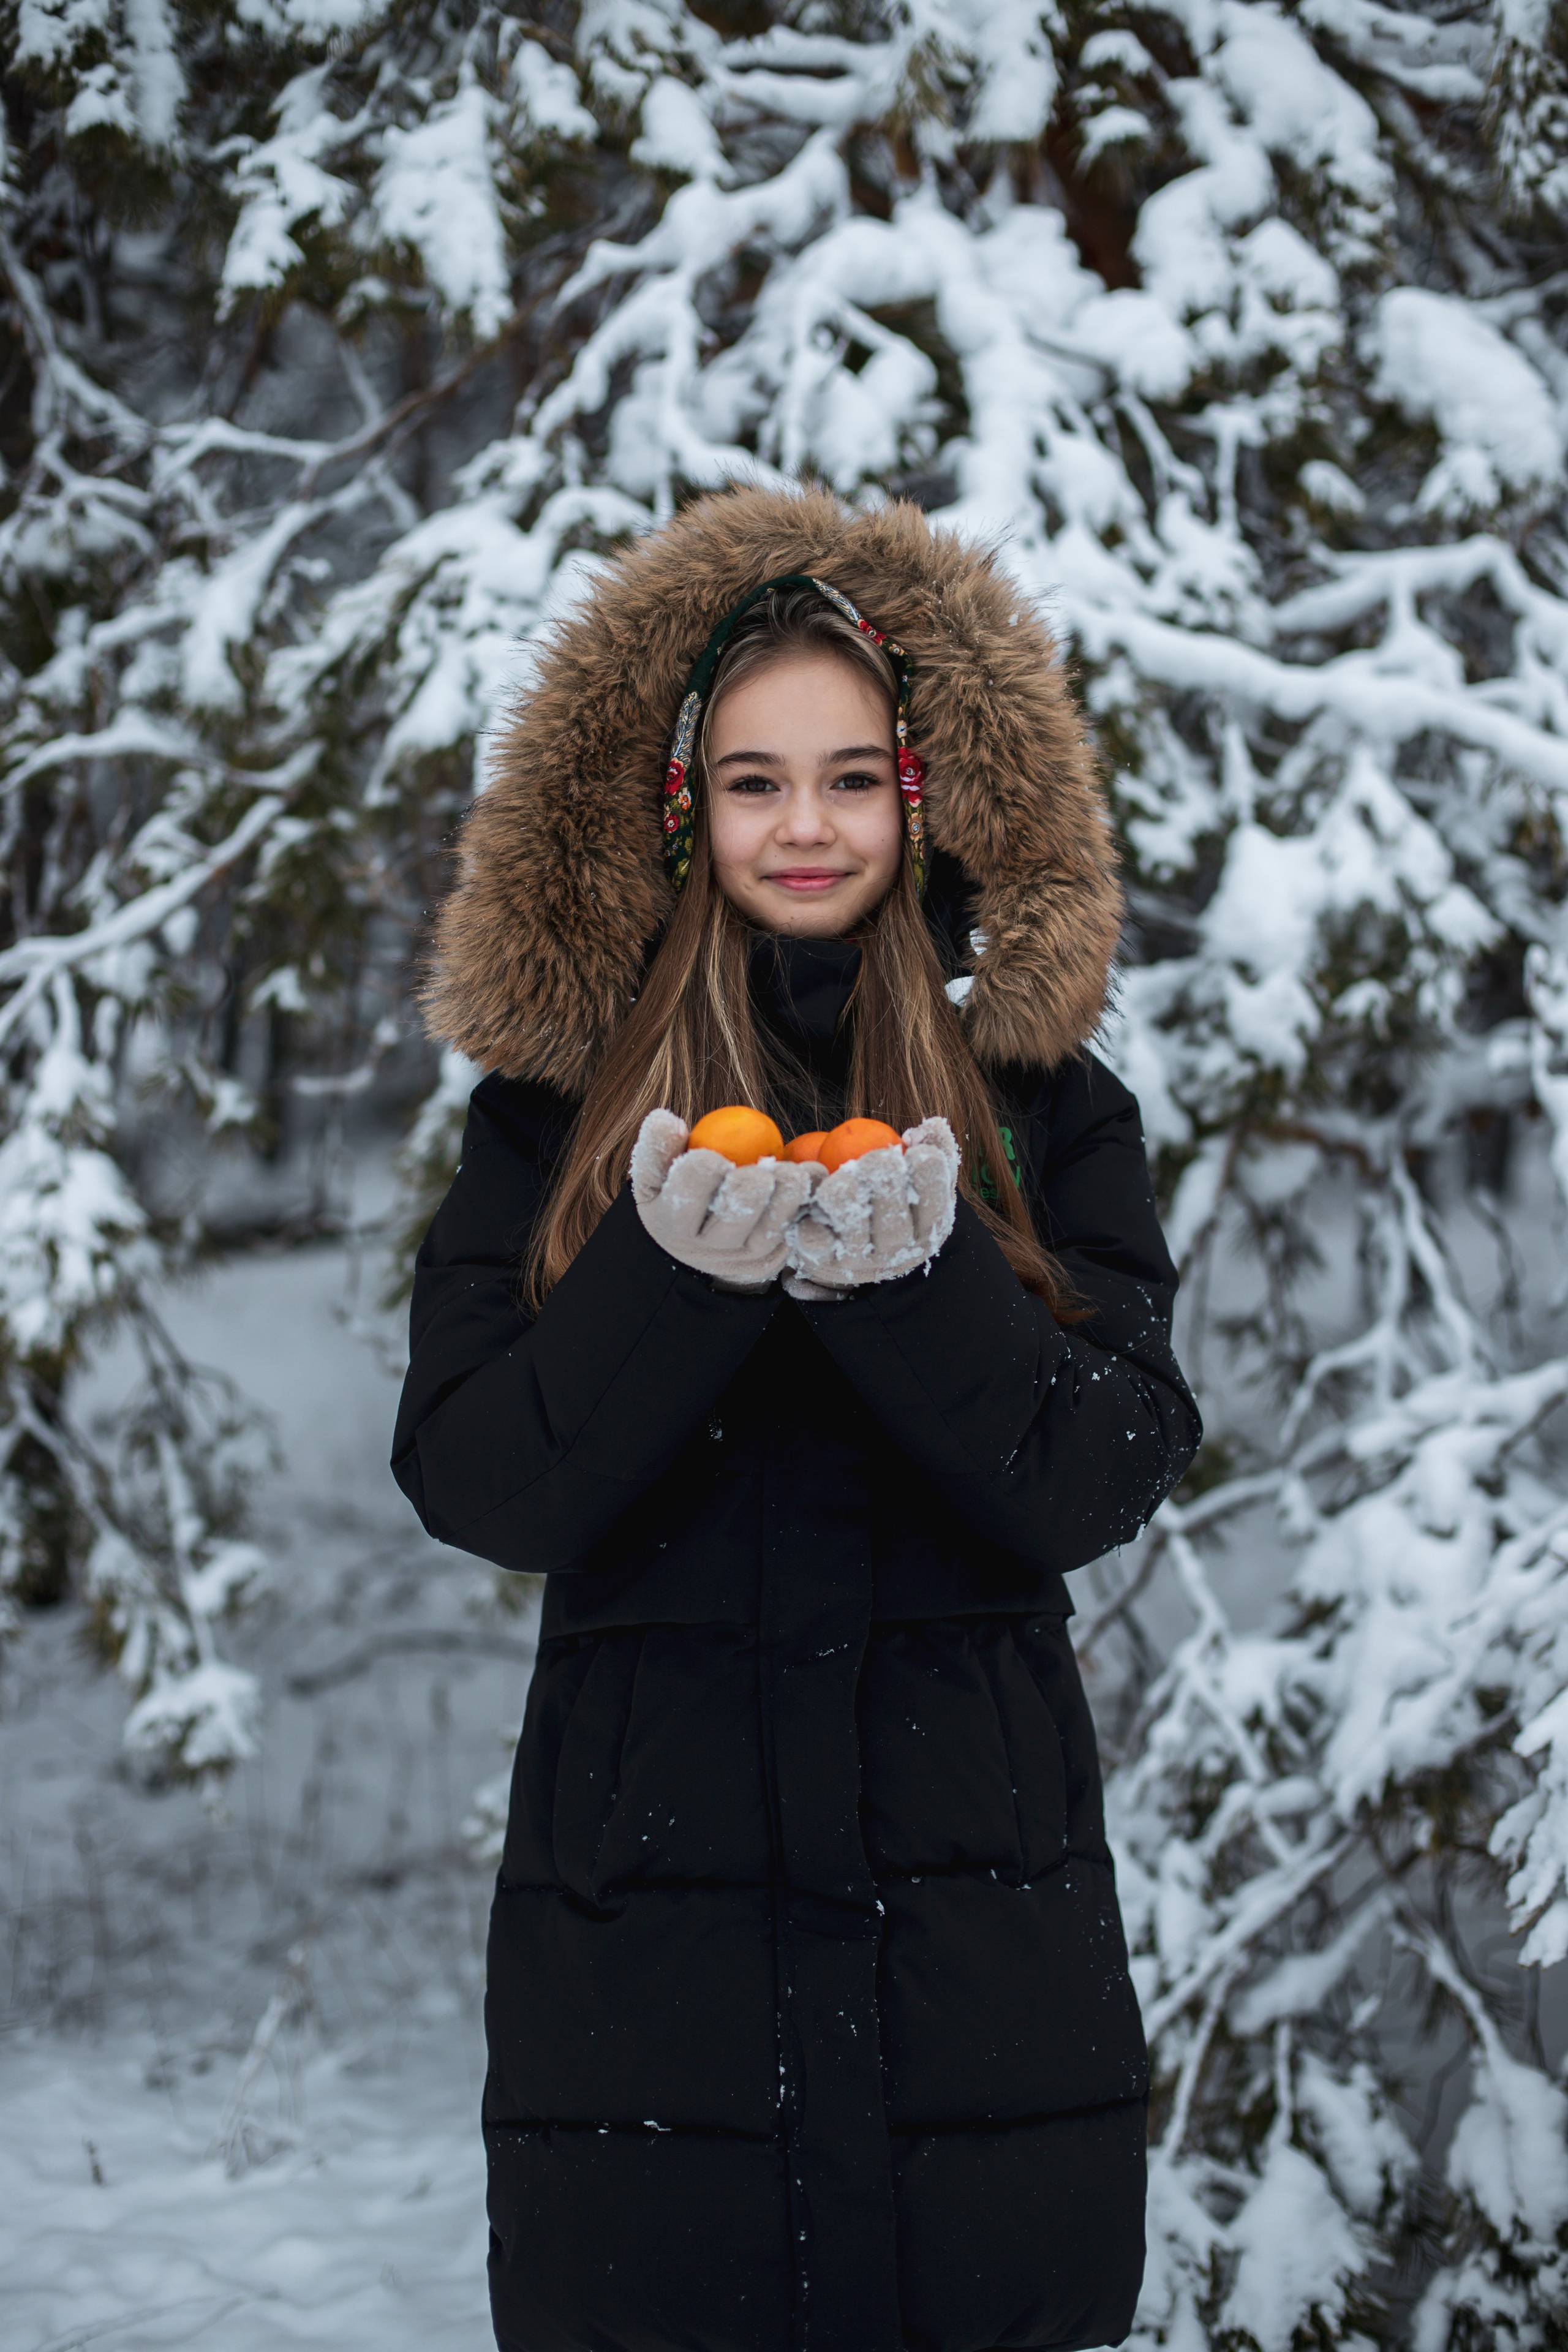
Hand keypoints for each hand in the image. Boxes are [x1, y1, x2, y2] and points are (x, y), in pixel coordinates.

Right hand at [630, 1109, 821, 1290]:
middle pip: (732, 1216)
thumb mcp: (657, 1172)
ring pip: (769, 1230)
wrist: (698, 1239)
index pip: (685, 1195)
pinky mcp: (770, 1257)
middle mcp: (706, 1246)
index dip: (702, 1174)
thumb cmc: (675, 1190)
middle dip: (749, 1190)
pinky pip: (793, 1230)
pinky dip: (807, 1202)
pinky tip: (815, 1177)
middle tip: (762, 1171)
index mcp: (672, 1221)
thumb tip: (665, 1119)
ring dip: (788, 1196)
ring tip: (794, 1173)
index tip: (714, 1158)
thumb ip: (657, 1146)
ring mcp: (741, 1255)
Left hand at [783, 1117, 958, 1297]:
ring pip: (855, 1237)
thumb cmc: (890, 1198)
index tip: (918, 1153)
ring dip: (849, 1204)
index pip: (935, 1209)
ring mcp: (859, 1259)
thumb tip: (933, 1125)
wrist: (849, 1245)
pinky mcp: (824, 1258)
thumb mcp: (917, 1177)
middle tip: (877, 1159)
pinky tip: (814, 1199)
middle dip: (887, 1189)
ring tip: (844, 1179)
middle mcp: (895, 1253)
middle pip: (894, 1228)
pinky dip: (813, 1224)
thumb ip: (930, 1149)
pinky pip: (817, 1242)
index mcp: (925, 1231)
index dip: (929, 1182)